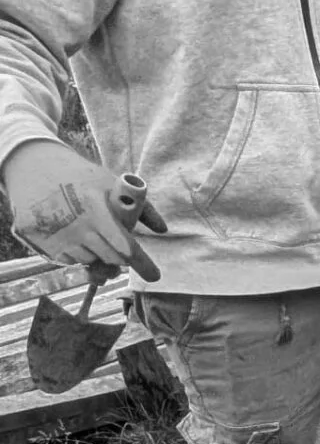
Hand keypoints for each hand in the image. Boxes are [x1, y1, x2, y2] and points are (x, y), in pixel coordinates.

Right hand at [1, 140, 163, 277]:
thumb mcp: (111, 184)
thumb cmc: (81, 177)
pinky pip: (67, 260)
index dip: (142, 263)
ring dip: (96, 254)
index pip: (125, 246)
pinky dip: (76, 253)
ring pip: (89, 261)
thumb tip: (162, 229)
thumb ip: (141, 207)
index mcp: (96, 210)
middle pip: (110, 258)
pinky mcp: (40, 241)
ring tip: (92, 234)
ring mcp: (56, 235)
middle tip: (121, 250)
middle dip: (120, 258)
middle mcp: (75, 226)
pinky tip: (73, 234)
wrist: (34, 167)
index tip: (155, 276)